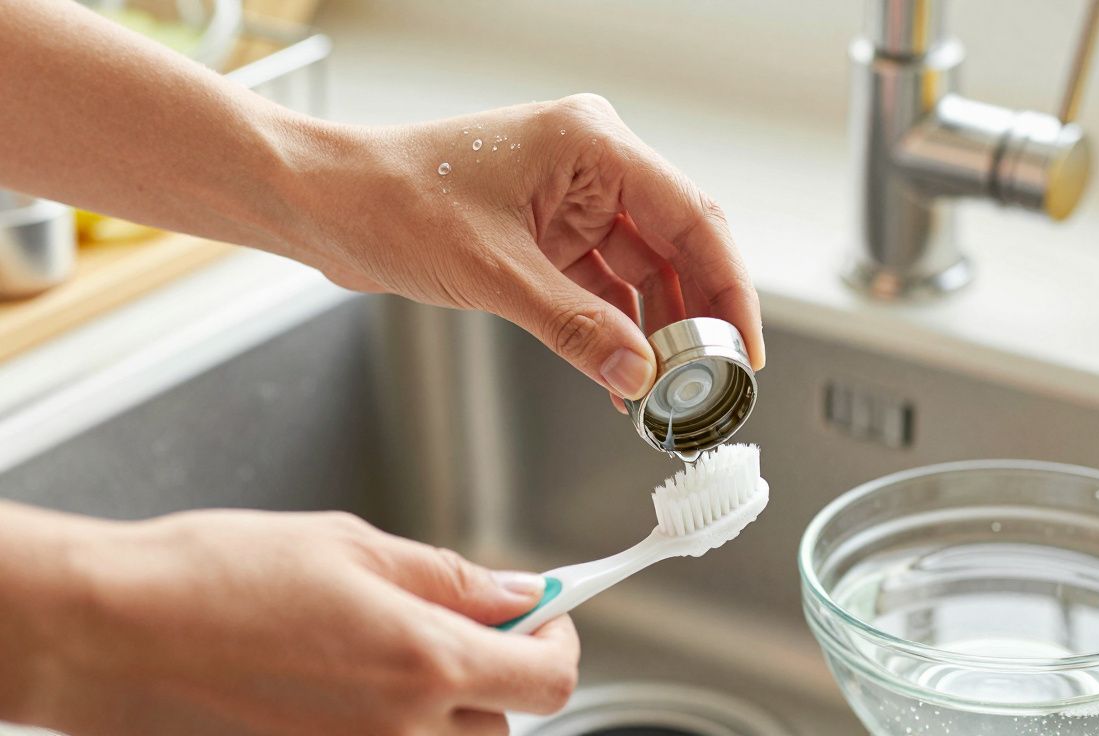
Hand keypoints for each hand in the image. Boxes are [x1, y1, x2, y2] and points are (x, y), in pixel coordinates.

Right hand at [12, 509, 575, 735]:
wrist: (114, 634)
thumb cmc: (216, 577)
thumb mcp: (353, 546)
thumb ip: (450, 579)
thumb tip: (519, 593)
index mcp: (424, 662)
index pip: (549, 679)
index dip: (560, 641)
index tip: (548, 613)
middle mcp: (402, 731)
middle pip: (505, 718)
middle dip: (500, 667)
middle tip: (465, 618)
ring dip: (449, 701)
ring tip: (393, 645)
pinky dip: (395, 722)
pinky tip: (349, 676)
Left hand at [279, 94, 765, 405]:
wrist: (324, 203)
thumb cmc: (391, 200)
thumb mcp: (494, 273)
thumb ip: (575, 327)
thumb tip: (638, 374)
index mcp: (592, 145)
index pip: (692, 217)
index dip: (728, 288)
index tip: (742, 349)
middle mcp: (591, 166)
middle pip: (676, 246)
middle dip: (694, 318)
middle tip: (709, 382)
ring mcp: (570, 200)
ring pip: (643, 272)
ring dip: (653, 332)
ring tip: (664, 392)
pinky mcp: (547, 233)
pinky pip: (602, 287)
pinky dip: (613, 331)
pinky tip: (620, 376)